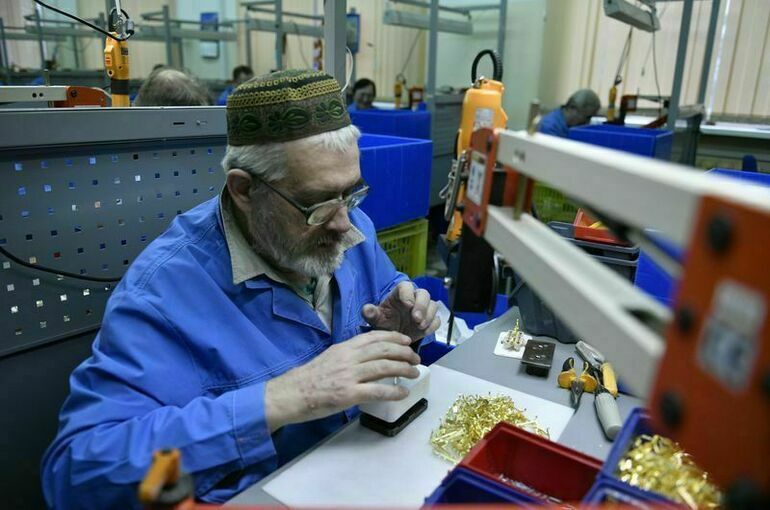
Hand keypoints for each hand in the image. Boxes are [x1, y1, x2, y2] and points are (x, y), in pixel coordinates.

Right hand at [264, 330, 419, 431]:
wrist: (291, 394)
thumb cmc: (308, 379)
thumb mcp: (329, 358)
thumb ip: (348, 356)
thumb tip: (367, 357)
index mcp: (344, 348)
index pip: (374, 337)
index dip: (394, 336)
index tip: (405, 339)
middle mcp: (349, 358)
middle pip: (384, 349)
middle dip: (404, 352)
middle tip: (415, 357)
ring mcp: (349, 376)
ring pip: (385, 367)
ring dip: (404, 369)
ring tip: (414, 373)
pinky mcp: (349, 394)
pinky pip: (378, 391)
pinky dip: (394, 391)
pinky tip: (403, 393)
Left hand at [362, 282, 439, 341]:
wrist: (394, 335)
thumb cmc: (385, 322)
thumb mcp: (376, 318)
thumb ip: (370, 313)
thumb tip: (367, 309)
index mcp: (400, 293)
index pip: (406, 286)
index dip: (408, 294)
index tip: (407, 305)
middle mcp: (414, 298)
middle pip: (424, 294)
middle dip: (422, 306)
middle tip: (416, 319)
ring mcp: (424, 309)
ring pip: (433, 305)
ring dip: (428, 316)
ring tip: (420, 326)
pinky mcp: (430, 320)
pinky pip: (436, 319)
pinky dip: (432, 325)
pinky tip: (424, 331)